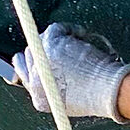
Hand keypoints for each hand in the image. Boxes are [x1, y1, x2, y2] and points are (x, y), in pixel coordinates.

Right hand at [10, 23, 129, 122]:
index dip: (30, 62)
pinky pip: (54, 29)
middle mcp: (35, 82)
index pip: (23, 75)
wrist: (106, 91)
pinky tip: (81, 34)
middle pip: (29, 55)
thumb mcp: (72, 100)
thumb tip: (57, 69)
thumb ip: (57, 87)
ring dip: (59, 38)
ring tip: (77, 43)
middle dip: (44, 47)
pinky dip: (69, 29)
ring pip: (41, 40)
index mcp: (40, 99)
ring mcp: (41, 63)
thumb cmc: (98, 97)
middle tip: (61, 43)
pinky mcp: (50, 46)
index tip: (39, 55)